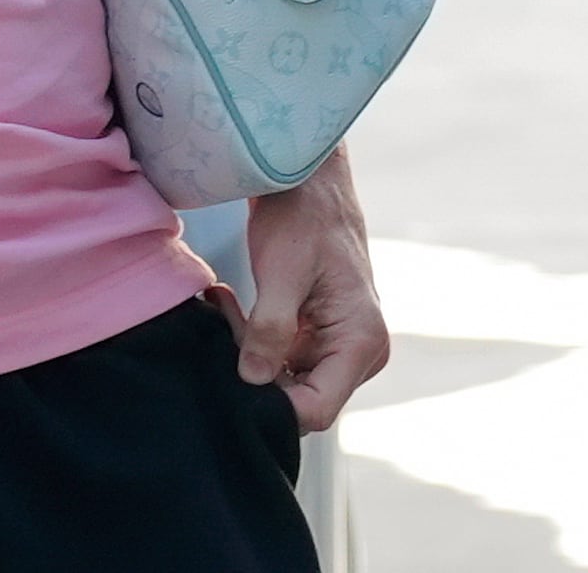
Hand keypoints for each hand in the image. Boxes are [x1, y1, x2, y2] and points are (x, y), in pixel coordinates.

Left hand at [210, 151, 389, 432]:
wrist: (306, 178)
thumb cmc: (302, 215)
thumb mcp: (281, 271)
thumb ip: (270, 330)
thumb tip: (253, 381)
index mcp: (361, 341)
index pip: (317, 408)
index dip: (273, 402)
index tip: (235, 367)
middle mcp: (360, 351)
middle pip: (300, 394)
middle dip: (256, 367)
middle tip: (226, 317)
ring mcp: (340, 342)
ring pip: (286, 374)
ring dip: (249, 346)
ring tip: (225, 301)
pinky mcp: (320, 331)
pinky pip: (282, 352)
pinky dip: (253, 334)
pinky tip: (231, 300)